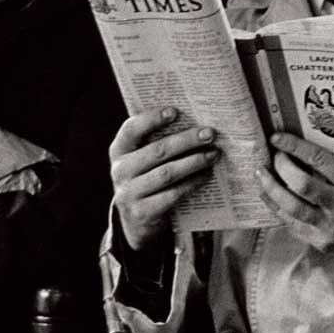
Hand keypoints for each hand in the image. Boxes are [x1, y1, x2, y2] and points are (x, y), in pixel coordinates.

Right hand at [110, 108, 219, 250]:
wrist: (137, 220)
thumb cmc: (147, 178)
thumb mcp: (144, 159)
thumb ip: (158, 141)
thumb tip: (195, 122)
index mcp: (119, 150)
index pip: (131, 129)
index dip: (152, 119)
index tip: (175, 111)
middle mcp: (120, 171)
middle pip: (157, 151)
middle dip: (186, 140)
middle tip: (210, 134)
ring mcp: (129, 194)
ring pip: (167, 173)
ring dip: (194, 162)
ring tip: (214, 154)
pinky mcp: (143, 213)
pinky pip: (172, 195)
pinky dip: (192, 183)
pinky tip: (206, 175)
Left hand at [257, 133, 333, 270]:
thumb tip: (311, 150)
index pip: (319, 160)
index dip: (294, 146)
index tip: (278, 137)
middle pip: (299, 183)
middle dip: (280, 165)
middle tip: (273, 155)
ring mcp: (331, 228)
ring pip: (289, 206)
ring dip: (270, 188)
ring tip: (261, 173)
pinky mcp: (323, 243)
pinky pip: (292, 224)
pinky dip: (278, 208)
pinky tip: (270, 197)